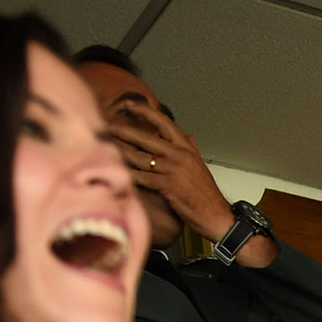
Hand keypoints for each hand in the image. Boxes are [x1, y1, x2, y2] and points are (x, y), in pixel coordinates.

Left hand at [105, 102, 244, 253]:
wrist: (216, 216)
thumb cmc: (207, 195)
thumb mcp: (200, 167)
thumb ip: (191, 149)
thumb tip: (188, 136)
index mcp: (187, 148)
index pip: (164, 122)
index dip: (145, 111)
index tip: (130, 105)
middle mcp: (179, 155)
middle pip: (146, 137)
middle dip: (123, 130)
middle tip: (107, 125)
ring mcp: (172, 170)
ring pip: (140, 156)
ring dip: (120, 151)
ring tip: (105, 146)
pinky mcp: (167, 185)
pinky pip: (142, 177)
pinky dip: (128, 174)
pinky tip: (116, 170)